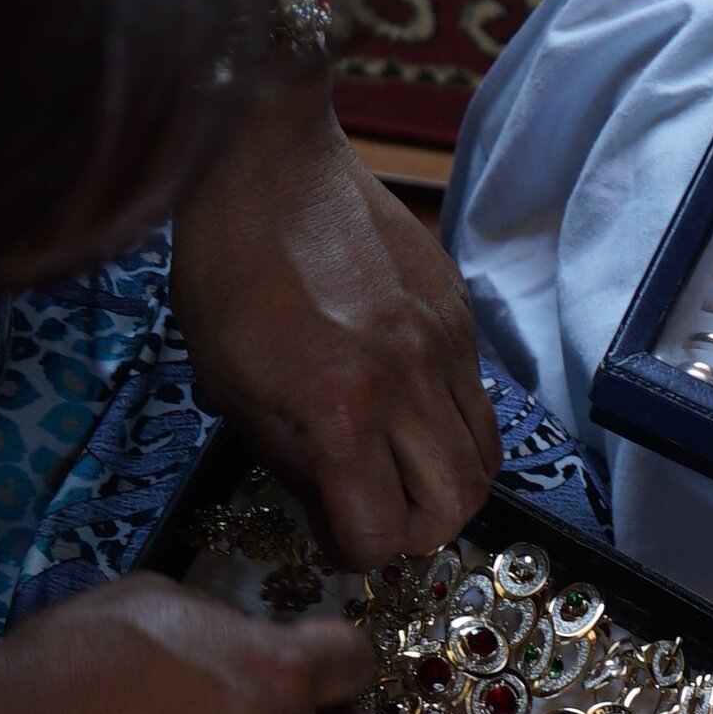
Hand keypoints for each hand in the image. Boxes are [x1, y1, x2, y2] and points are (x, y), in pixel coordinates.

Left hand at [170, 81, 498, 563]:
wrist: (269, 162)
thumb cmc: (228, 268)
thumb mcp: (230, 385)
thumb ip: (289, 460)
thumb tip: (333, 510)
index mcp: (340, 407)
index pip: (379, 530)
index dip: (354, 551)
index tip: (334, 537)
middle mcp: (409, 382)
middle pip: (456, 506)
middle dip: (416, 531)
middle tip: (377, 515)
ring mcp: (446, 345)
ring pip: (485, 459)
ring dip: (448, 487)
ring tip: (402, 474)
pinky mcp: (461, 315)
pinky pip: (479, 400)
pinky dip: (452, 427)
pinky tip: (407, 411)